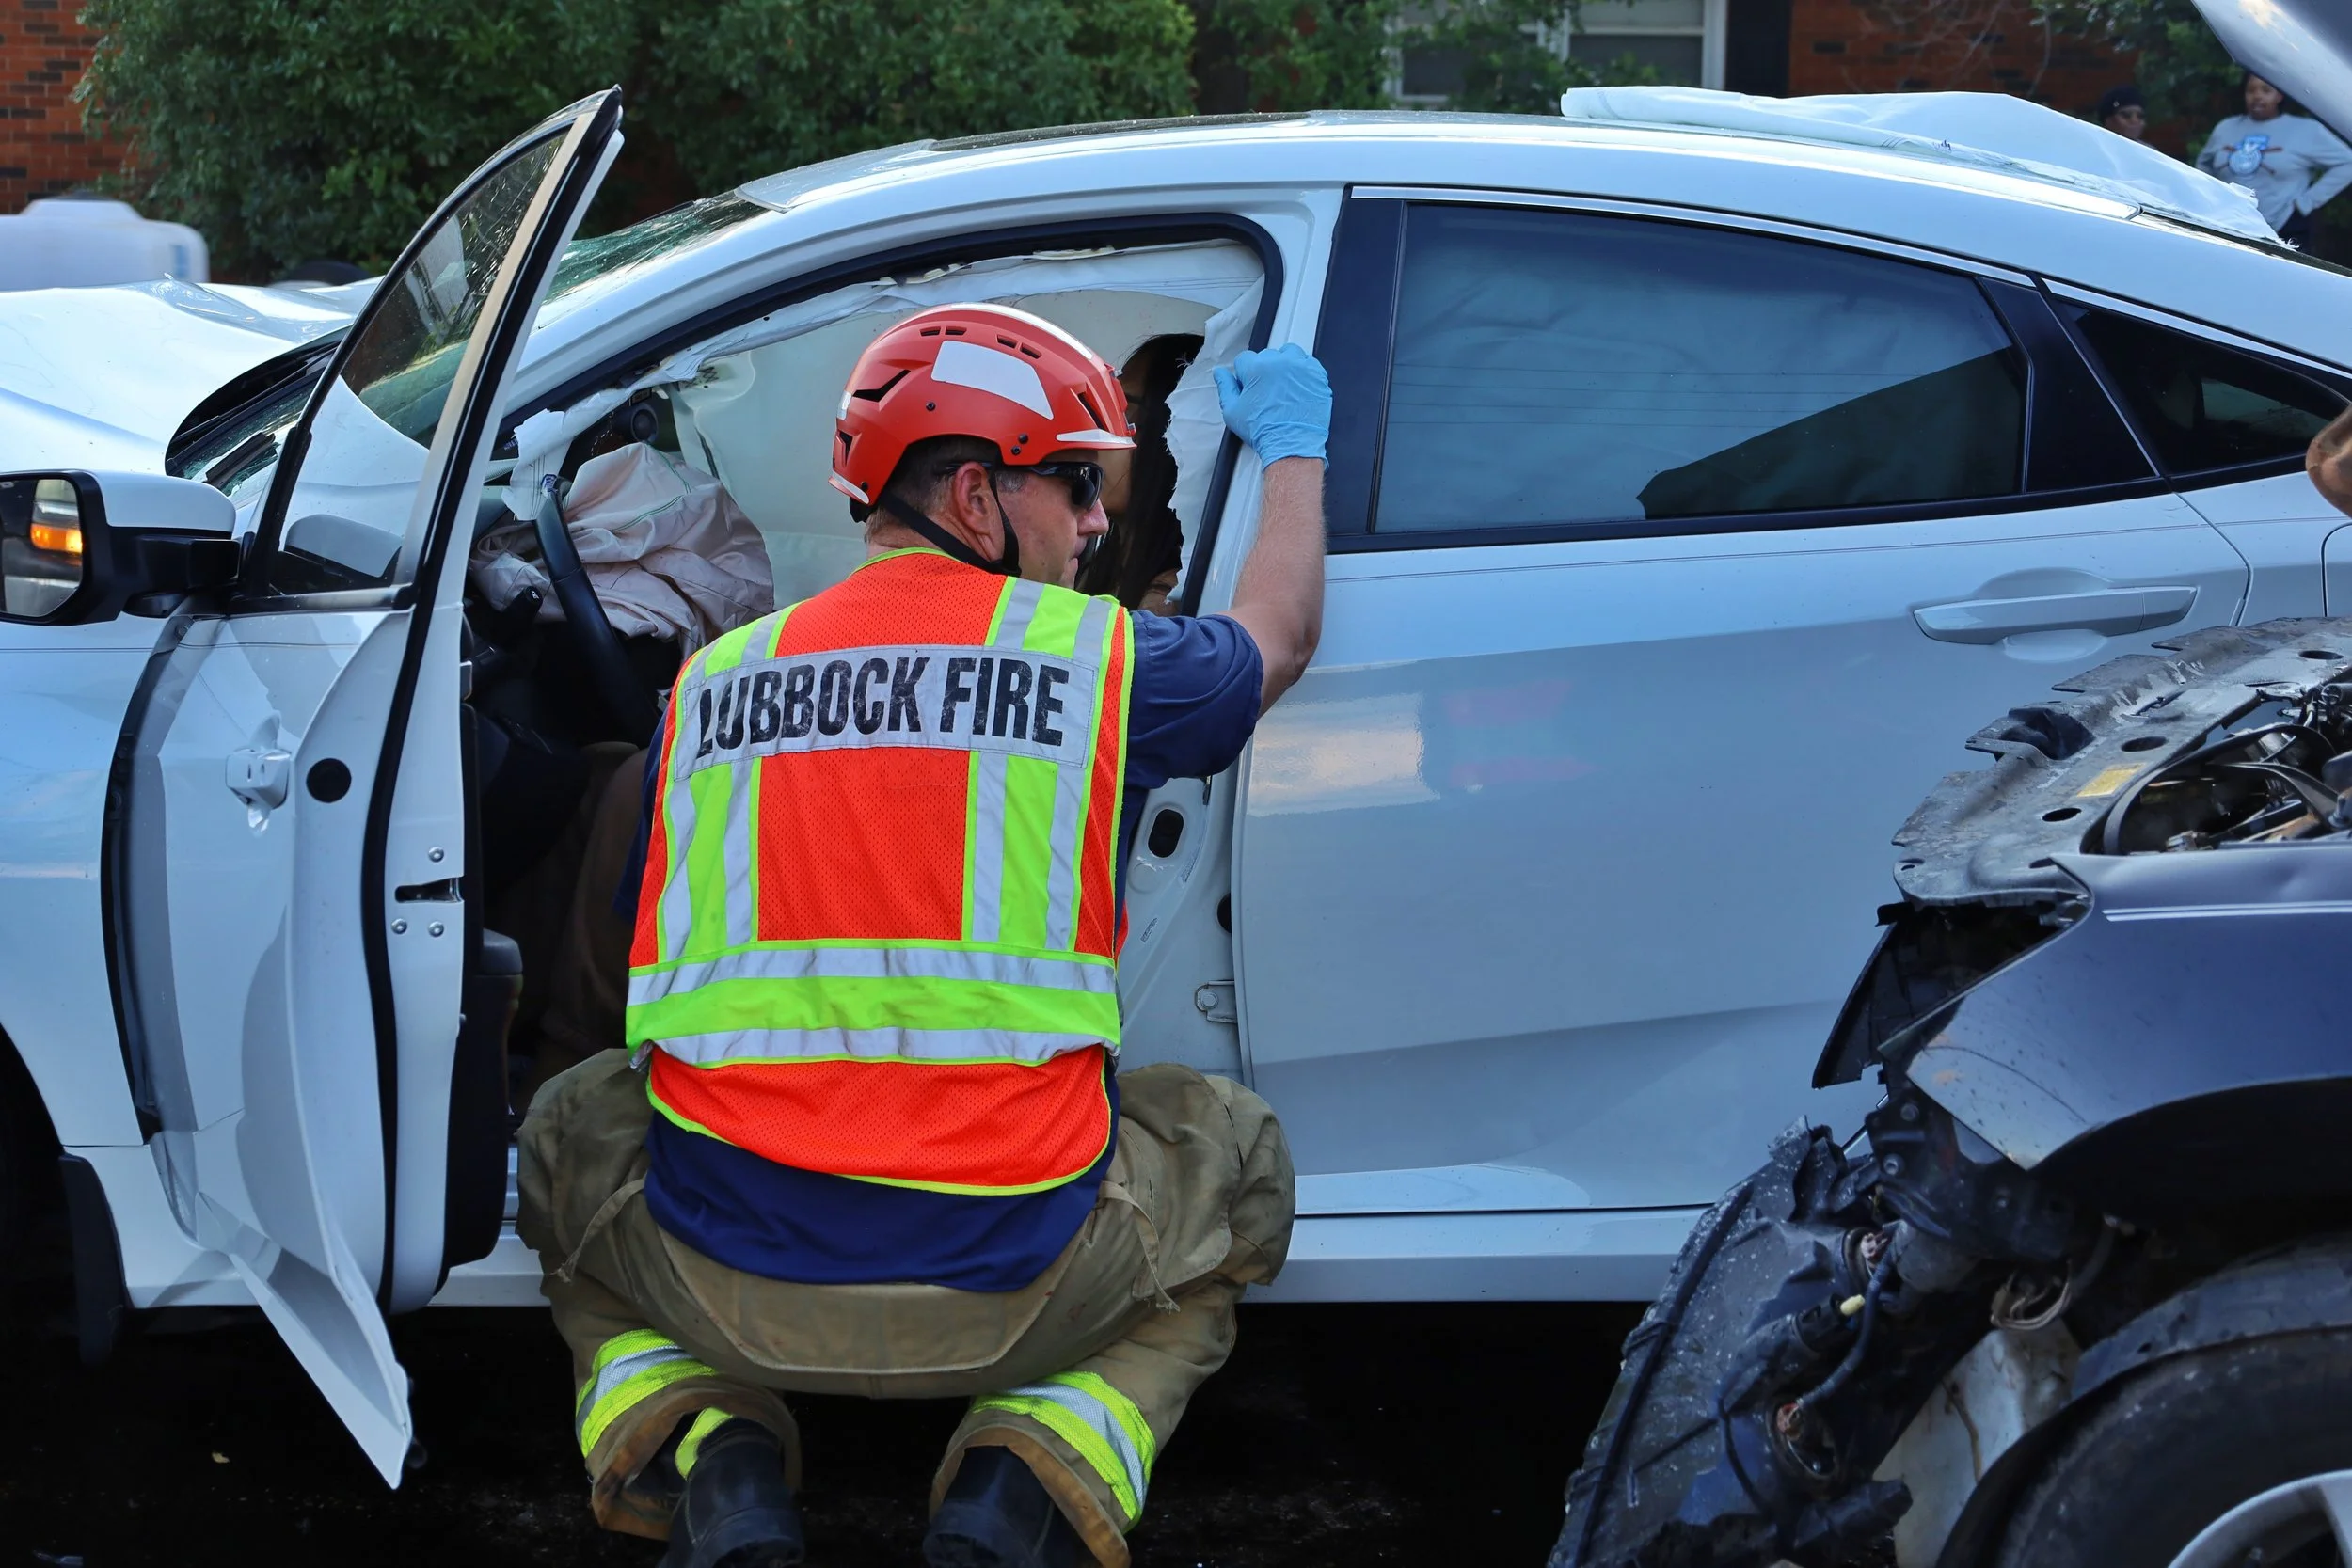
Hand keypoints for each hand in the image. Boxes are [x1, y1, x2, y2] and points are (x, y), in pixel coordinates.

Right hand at [1214, 344, 1331, 465]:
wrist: (1291, 445)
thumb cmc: (1264, 431)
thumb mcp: (1232, 411)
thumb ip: (1225, 387)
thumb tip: (1220, 374)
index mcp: (1256, 368)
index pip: (1245, 358)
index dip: (1245, 375)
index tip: (1251, 386)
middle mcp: (1279, 363)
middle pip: (1267, 355)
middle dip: (1265, 370)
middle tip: (1267, 392)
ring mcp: (1300, 367)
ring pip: (1289, 354)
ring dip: (1285, 365)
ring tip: (1283, 387)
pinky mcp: (1317, 375)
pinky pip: (1309, 363)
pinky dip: (1303, 372)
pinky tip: (1297, 388)